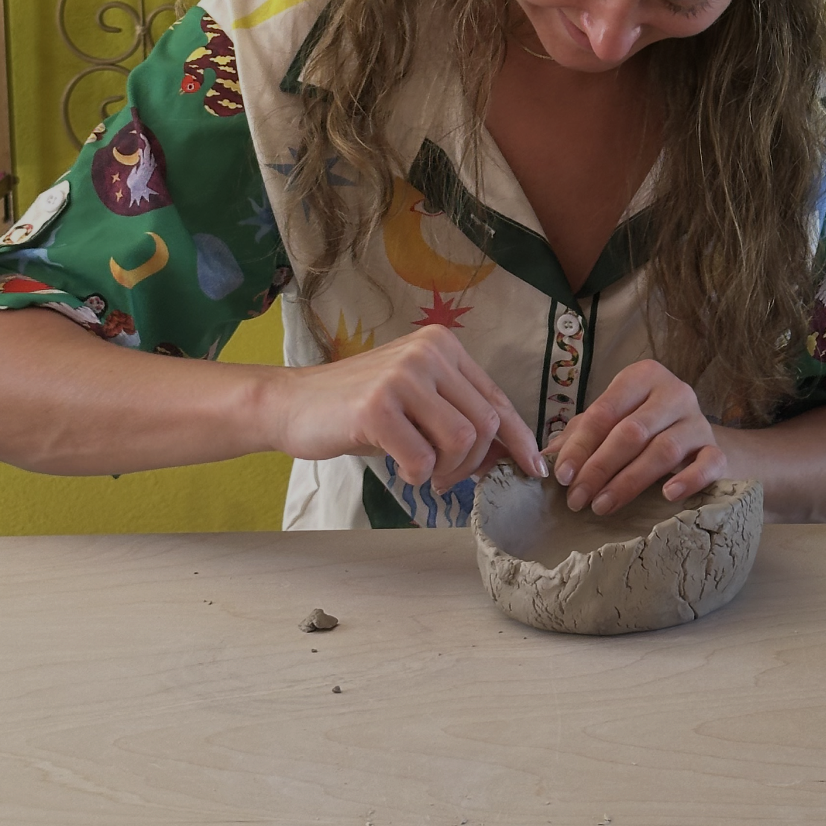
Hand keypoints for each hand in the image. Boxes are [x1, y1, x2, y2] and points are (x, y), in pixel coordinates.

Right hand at [270, 325, 545, 492]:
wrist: (293, 404)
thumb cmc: (358, 409)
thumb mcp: (417, 402)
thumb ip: (458, 416)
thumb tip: (506, 454)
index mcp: (443, 346)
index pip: (497, 397)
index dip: (518, 438)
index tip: (532, 468)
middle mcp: (427, 353)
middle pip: (485, 423)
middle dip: (474, 463)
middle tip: (449, 479)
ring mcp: (402, 376)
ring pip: (462, 439)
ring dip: (448, 471)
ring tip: (425, 474)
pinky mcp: (377, 406)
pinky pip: (423, 458)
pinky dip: (418, 475)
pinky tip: (401, 470)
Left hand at [548, 361, 727, 515]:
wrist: (694, 437)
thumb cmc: (642, 426)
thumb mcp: (609, 422)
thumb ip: (579, 435)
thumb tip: (543, 460)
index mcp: (642, 377)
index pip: (605, 411)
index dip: (581, 446)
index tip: (563, 478)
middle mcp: (674, 392)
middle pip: (632, 432)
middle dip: (600, 468)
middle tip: (578, 499)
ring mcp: (698, 421)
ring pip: (664, 450)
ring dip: (629, 481)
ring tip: (603, 506)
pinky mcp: (716, 448)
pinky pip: (708, 463)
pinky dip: (689, 479)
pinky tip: (668, 495)